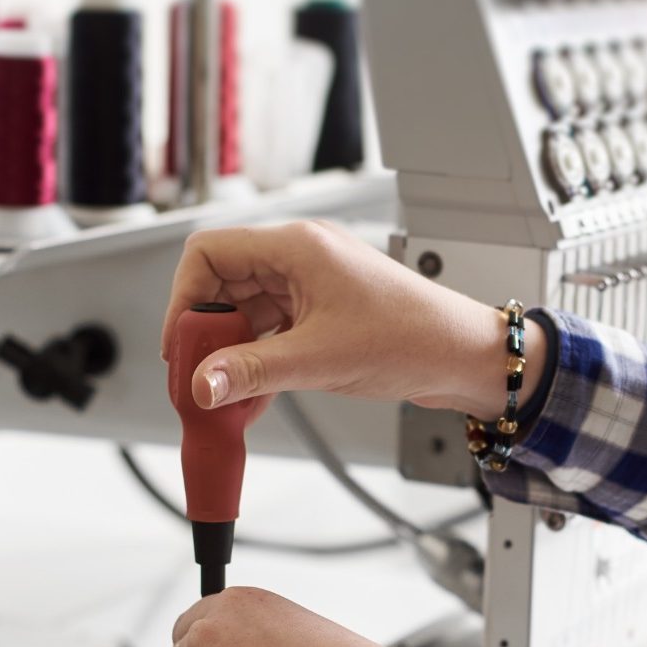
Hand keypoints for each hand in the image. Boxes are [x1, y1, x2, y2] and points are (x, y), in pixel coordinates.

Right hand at [161, 219, 545, 421]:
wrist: (463, 357)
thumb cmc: (414, 337)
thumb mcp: (320, 359)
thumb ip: (253, 372)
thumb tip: (202, 383)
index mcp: (297, 247)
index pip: (209, 253)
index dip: (185, 299)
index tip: (182, 347)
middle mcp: (301, 259)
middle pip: (222, 286)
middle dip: (206, 335)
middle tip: (198, 378)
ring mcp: (311, 287)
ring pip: (246, 314)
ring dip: (231, 356)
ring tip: (224, 397)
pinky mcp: (322, 315)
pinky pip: (272, 333)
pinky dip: (257, 364)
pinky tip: (250, 399)